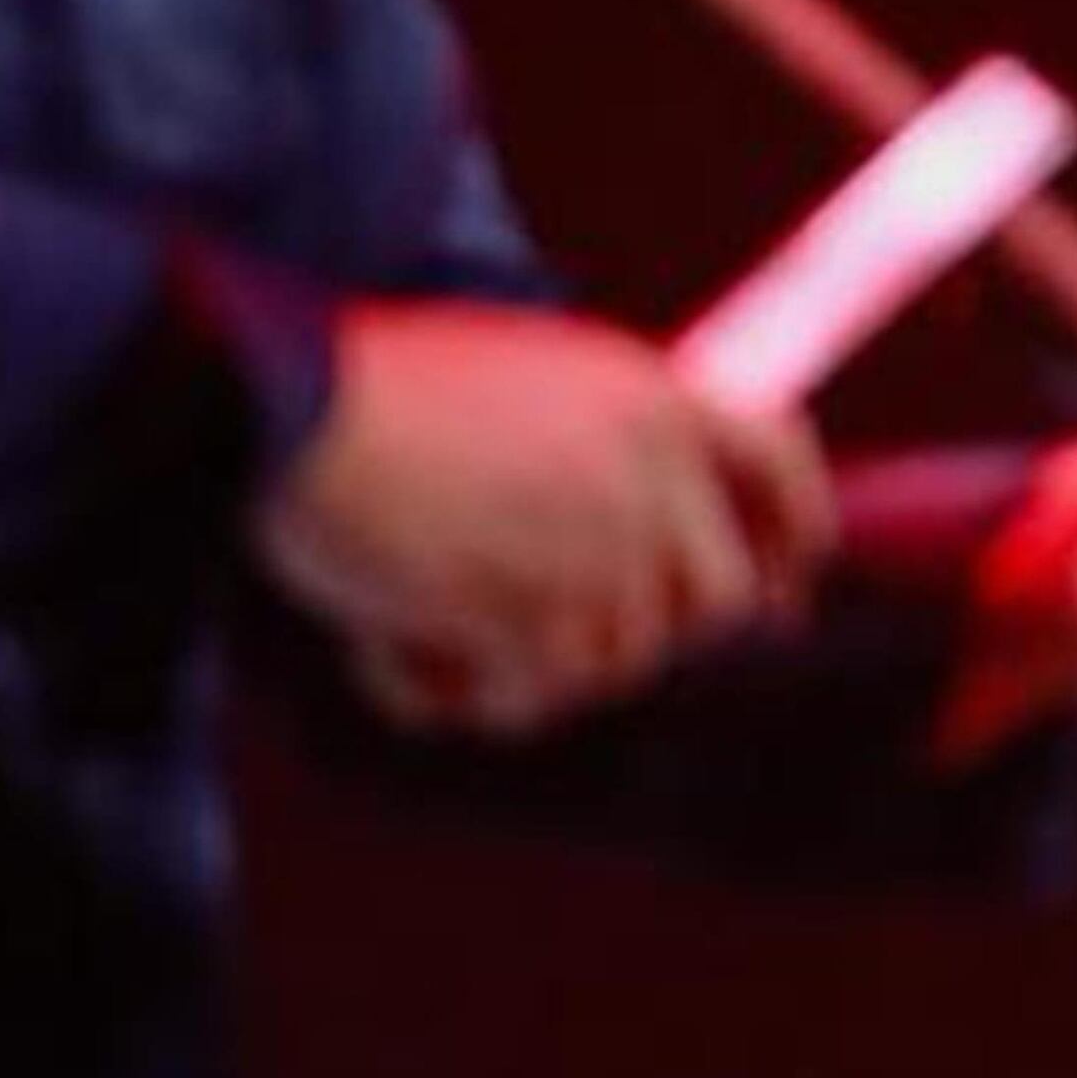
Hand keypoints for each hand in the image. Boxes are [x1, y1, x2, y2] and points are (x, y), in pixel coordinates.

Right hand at [251, 299, 829, 733]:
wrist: (283, 407)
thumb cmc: (375, 391)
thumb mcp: (525, 379)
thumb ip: (606, 442)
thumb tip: (654, 530)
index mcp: (650, 393)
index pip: (781, 463)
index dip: (793, 538)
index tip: (782, 594)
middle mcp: (648, 471)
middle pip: (711, 603)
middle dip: (636, 631)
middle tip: (542, 636)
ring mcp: (601, 548)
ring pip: (614, 663)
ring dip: (523, 663)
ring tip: (422, 617)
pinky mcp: (538, 614)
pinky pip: (526, 698)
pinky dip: (452, 691)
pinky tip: (383, 645)